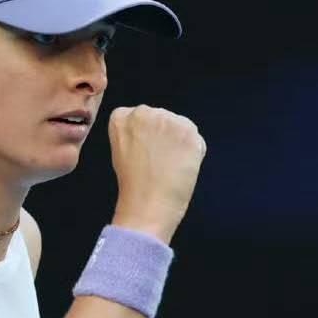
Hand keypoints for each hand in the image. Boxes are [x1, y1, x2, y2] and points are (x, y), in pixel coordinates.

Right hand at [107, 105, 205, 243]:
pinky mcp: (189, 131)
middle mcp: (144, 111)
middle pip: (162, 119)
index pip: (140, 118)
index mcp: (121, 116)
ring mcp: (168, 119)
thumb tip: (155, 132)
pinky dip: (193, 154)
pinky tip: (181, 168)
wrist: (147, 205)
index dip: (145, 137)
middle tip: (157, 161)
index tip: (142, 153)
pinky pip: (196, 140)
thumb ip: (135, 134)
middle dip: (164, 136)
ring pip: (180, 128)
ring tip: (169, 166)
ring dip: (179, 144)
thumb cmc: (132, 185)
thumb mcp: (122, 150)